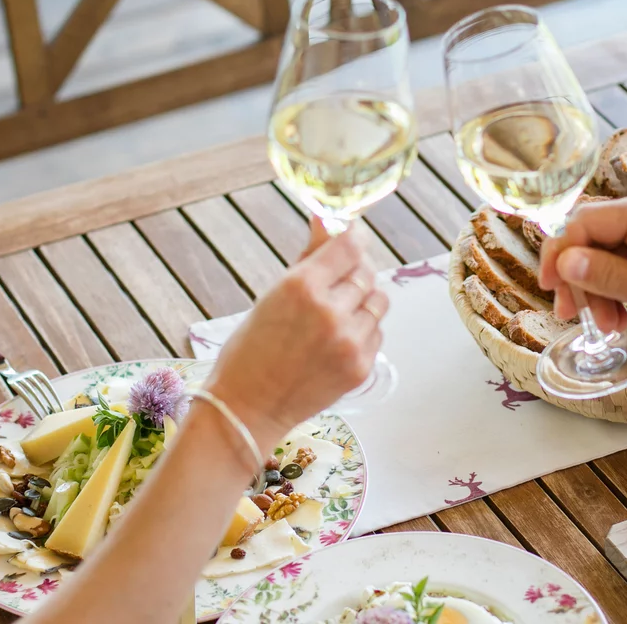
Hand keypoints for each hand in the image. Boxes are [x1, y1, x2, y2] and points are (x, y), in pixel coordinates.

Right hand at [205, 219, 386, 441]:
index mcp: (302, 287)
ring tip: (336, 314)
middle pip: (366, 272)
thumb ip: (308, 257)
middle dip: (353, 271)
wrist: (248, 408)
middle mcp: (331, 312)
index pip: (351, 246)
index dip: (354, 238)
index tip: (351, 238)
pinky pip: (376, 332)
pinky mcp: (361, 368)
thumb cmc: (251, 349)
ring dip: (362, 301)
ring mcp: (350, 342)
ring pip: (378, 301)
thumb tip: (326, 218)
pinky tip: (336, 340)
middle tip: (335, 282)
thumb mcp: (272, 295)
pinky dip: (362, 330)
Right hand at [538, 184, 626, 350]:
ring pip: (617, 245)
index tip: (552, 293)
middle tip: (581, 320)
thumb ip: (609, 277)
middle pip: (597, 234)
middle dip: (584, 278)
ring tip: (615, 325)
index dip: (558, 257)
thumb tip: (565, 261)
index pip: (583, 223)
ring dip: (606, 283)